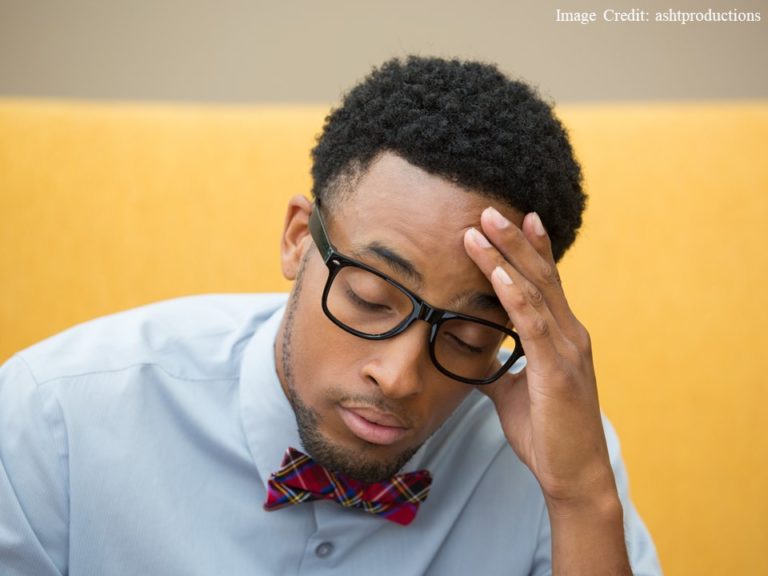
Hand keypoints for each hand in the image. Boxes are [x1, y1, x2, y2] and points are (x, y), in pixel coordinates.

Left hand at [463, 207, 615, 506]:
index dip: (530, 249)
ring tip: (483, 226)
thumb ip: (497, 366)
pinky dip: (514, 295)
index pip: (544, 283)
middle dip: (513, 240)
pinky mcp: (558, 370)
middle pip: (540, 275)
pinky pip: (533, 324)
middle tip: (489, 209)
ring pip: (535, 290)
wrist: (572, 475)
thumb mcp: (512, 392)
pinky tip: (496, 273)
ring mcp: (567, 349)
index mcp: (561, 336)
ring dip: (507, 256)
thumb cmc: (547, 432)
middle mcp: (570, 334)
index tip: (514, 218)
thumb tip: (471, 352)